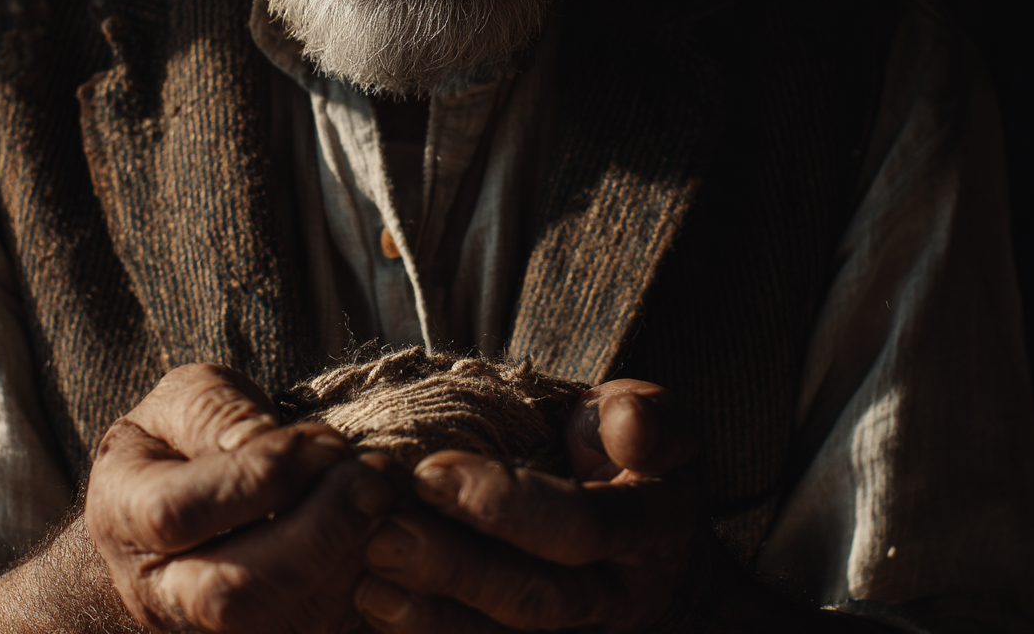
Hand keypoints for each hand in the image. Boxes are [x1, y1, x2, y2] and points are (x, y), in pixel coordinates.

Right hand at [86, 363, 399, 632]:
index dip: (259, 478)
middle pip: (231, 595)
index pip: (177, 512)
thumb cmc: (183, 444)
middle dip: (316, 536)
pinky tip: (388, 537)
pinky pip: (320, 632)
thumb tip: (269, 442)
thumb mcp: (183, 402)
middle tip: (373, 481)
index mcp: (121, 514)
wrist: (176, 513)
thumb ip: (218, 412)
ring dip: (350, 563)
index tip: (325, 443)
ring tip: (386, 500)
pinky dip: (365, 591)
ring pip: (284, 625)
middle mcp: (156, 592)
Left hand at [351, 379, 701, 632]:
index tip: (429, 471)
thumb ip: (646, 418)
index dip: (506, 504)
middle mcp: (621, 598)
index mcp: (653, 530)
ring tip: (367, 587)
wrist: (666, 563)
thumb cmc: (641, 468)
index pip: (581, 526)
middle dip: (455, 570)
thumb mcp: (663, 427)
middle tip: (382, 536)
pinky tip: (379, 620)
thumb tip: (623, 424)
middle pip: (536, 599)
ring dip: (433, 621)